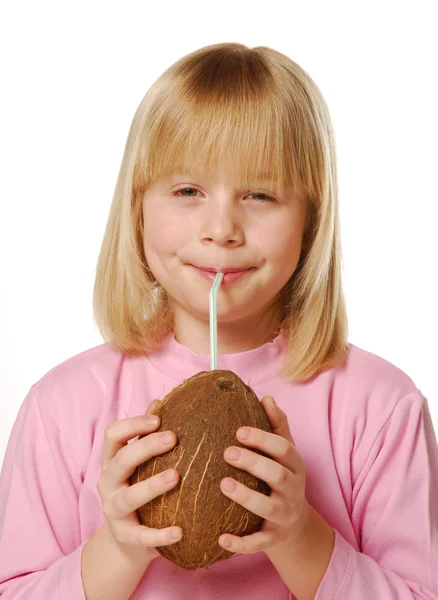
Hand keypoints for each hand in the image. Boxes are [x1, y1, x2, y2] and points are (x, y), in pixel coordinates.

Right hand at [97, 400, 181, 563]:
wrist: (127, 540)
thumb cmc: (138, 487)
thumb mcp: (139, 462)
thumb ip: (146, 433)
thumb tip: (159, 401)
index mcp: (112, 461)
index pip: (112, 435)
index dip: (133, 424)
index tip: (158, 418)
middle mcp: (108, 483)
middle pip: (121, 461)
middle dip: (146, 447)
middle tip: (173, 438)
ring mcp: (113, 510)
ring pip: (129, 497)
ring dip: (152, 485)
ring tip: (176, 476)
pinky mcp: (125, 536)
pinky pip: (141, 536)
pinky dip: (159, 535)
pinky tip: (180, 531)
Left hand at [218, 396, 312, 554]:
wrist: (295, 524)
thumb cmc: (282, 476)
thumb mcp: (284, 452)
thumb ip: (277, 425)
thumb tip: (267, 397)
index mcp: (294, 465)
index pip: (283, 448)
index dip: (262, 439)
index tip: (238, 430)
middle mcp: (292, 489)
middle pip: (276, 474)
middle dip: (253, 463)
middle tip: (227, 452)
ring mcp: (284, 514)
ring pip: (268, 507)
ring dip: (246, 496)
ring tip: (223, 484)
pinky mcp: (273, 538)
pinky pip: (258, 542)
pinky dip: (241, 543)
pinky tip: (220, 538)